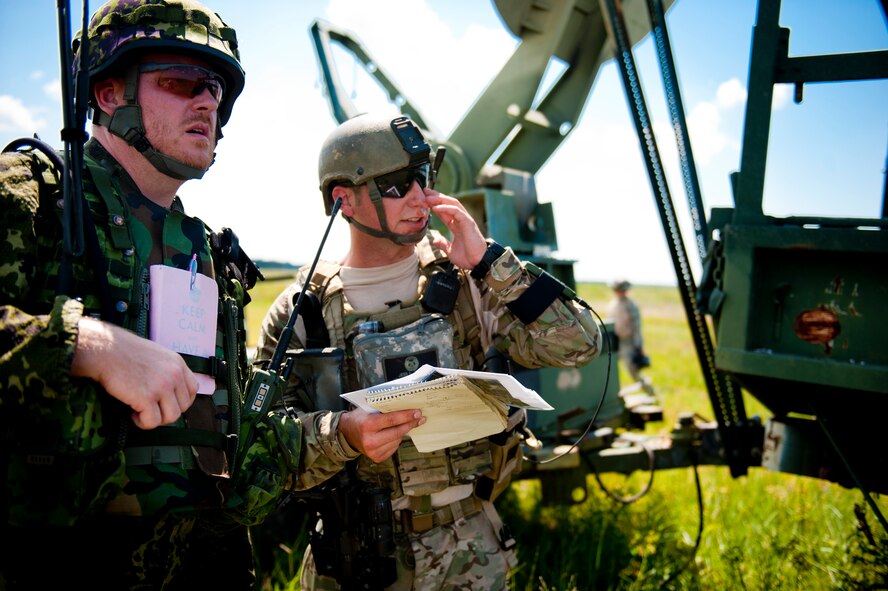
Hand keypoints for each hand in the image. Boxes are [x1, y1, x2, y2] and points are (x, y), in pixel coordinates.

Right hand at [72, 317, 198, 429]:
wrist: (106, 349)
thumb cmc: (125, 351)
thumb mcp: (157, 355)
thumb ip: (168, 370)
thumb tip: (170, 391)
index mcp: (178, 364)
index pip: (193, 390)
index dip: (181, 401)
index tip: (167, 403)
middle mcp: (174, 375)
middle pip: (183, 407)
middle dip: (166, 411)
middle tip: (150, 408)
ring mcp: (162, 386)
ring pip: (171, 417)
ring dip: (155, 418)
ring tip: (141, 411)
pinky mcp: (146, 397)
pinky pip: (152, 421)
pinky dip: (142, 422)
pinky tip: (133, 413)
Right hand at [338, 407, 425, 462]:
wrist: (347, 434)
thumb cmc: (359, 418)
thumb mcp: (368, 409)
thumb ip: (384, 409)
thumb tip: (405, 406)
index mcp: (367, 425)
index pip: (392, 420)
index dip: (407, 416)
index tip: (417, 412)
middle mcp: (370, 440)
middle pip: (397, 432)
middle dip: (410, 424)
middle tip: (420, 418)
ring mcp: (373, 451)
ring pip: (397, 440)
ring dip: (404, 432)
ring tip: (407, 424)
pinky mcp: (377, 458)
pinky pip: (394, 447)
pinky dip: (397, 440)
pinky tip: (395, 434)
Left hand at [425, 191, 487, 269]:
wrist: (478, 263)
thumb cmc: (468, 258)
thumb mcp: (450, 250)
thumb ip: (443, 243)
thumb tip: (435, 240)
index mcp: (457, 226)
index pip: (444, 211)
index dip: (434, 205)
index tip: (424, 200)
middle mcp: (461, 220)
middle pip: (448, 204)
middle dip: (436, 197)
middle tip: (424, 192)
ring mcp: (465, 220)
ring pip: (452, 204)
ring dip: (440, 199)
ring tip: (428, 197)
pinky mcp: (468, 222)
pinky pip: (456, 211)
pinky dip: (446, 208)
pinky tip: (436, 207)